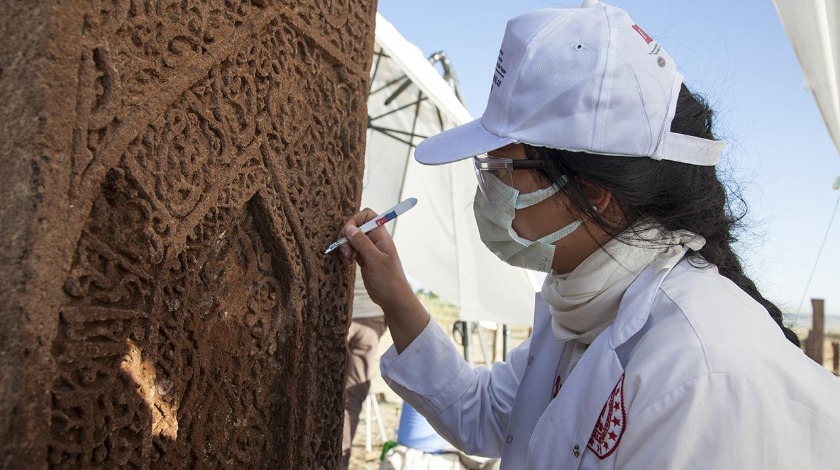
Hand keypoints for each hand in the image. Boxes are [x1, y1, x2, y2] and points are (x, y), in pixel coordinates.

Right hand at [338, 209, 429, 351]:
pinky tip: (348, 262)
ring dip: (346, 246)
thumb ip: (362, 242)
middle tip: (346, 251)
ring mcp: (369, 250)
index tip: (349, 233)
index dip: (356, 220)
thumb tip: (349, 228)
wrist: (392, 298)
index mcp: (381, 236)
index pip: (368, 215)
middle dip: (347, 236)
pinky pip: (352, 249)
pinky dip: (347, 253)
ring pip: (352, 239)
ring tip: (347, 258)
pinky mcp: (364, 259)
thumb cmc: (388, 280)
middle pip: (356, 226)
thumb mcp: (374, 260)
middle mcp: (375, 240)